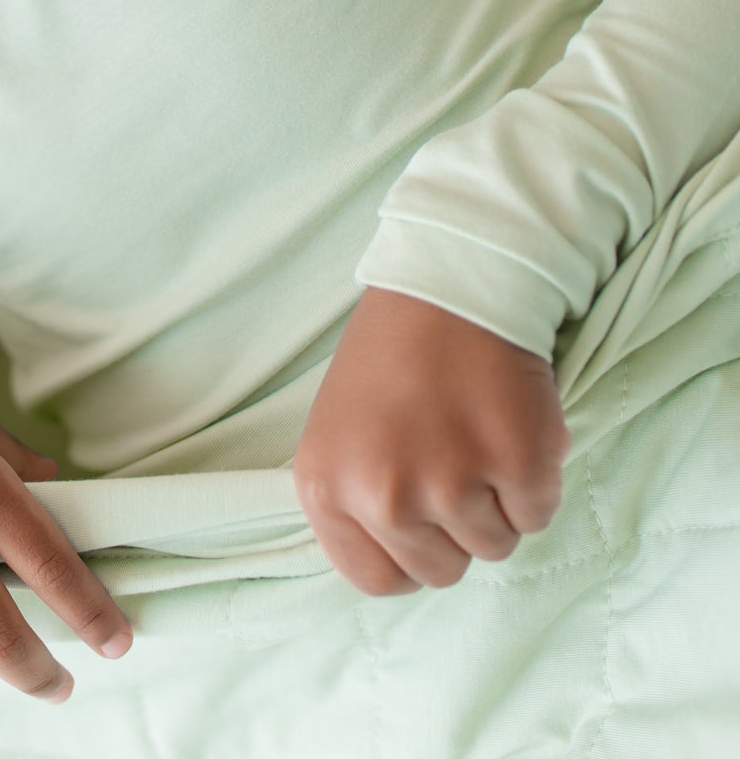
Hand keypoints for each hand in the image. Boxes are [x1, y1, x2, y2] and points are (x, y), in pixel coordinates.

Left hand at [292, 287, 572, 595]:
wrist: (448, 284)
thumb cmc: (391, 354)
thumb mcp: (340, 430)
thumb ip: (356, 499)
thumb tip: (390, 564)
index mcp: (327, 486)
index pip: (373, 579)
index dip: (404, 556)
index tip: (417, 521)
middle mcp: (381, 494)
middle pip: (440, 571)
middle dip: (453, 528)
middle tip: (446, 457)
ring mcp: (450, 483)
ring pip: (493, 545)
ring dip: (494, 499)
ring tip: (470, 429)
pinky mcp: (517, 466)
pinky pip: (537, 514)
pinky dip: (533, 477)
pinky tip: (505, 422)